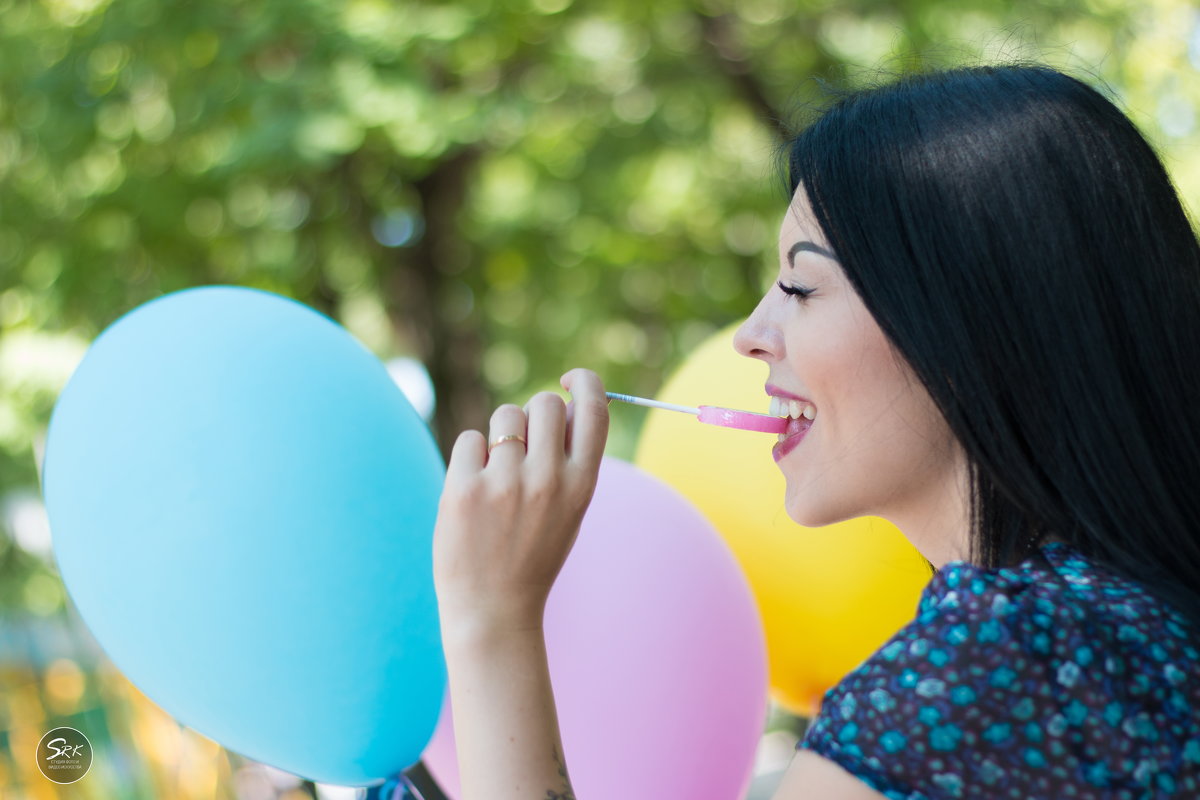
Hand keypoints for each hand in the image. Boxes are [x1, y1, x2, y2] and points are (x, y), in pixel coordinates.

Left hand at [433, 368, 609, 635]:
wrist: (494, 610)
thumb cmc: (532, 555)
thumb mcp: (569, 509)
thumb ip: (569, 460)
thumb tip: (561, 402)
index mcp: (582, 485)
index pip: (593, 409)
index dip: (584, 382)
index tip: (568, 380)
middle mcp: (547, 479)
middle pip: (544, 403)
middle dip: (532, 415)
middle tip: (522, 446)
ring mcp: (504, 483)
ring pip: (504, 417)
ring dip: (500, 436)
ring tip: (496, 475)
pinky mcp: (463, 489)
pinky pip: (469, 439)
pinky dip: (470, 458)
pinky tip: (473, 491)